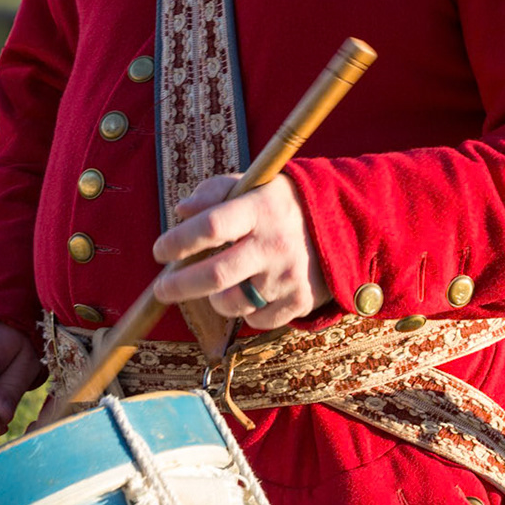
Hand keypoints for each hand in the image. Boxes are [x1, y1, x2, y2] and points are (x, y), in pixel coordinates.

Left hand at [150, 173, 329, 329]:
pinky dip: (245, 311)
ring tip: (216, 287)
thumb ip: (215, 192)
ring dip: (214, 299)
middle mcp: (275, 244)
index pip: (211, 226)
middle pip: (216, 275)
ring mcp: (288, 276)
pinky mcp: (300, 301)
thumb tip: (181, 211)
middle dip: (179, 286)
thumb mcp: (254, 184)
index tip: (160, 250)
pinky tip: (250, 293)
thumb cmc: (282, 203)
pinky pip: (256, 319)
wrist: (344, 223)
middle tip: (163, 288)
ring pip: (232, 303)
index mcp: (261, 209)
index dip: (178, 241)